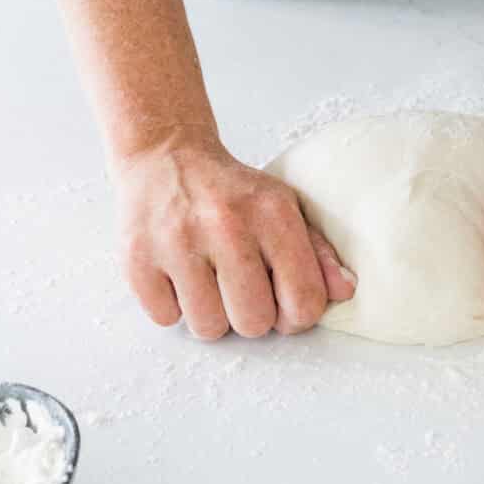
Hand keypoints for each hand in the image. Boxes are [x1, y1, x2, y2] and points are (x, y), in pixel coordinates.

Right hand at [111, 134, 356, 339]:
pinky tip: (177, 272)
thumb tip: (345, 291)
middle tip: (239, 284)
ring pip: (208, 328)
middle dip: (249, 315)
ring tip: (207, 277)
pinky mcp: (137, 258)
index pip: (303, 302)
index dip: (297, 315)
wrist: (165, 155)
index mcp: (270, 212)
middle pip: (253, 324)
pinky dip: (173, 305)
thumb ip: (317, 251)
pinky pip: (166, 319)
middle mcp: (225, 224)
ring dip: (210, 313)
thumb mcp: (282, 206)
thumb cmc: (230, 191)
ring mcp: (176, 242)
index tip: (283, 301)